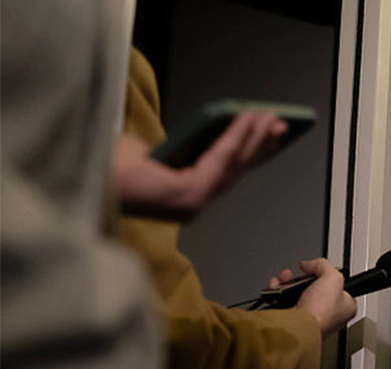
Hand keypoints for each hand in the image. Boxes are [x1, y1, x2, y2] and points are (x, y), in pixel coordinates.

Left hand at [113, 111, 286, 220]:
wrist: (84, 181)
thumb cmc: (108, 168)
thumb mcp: (148, 150)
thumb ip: (177, 147)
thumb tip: (202, 131)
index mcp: (183, 197)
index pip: (225, 172)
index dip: (250, 153)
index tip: (268, 137)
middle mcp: (193, 204)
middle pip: (237, 169)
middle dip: (261, 144)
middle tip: (280, 124)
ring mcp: (193, 202)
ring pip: (233, 163)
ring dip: (254, 136)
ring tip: (270, 116)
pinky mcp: (190, 195)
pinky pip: (219, 159)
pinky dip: (236, 136)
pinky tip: (246, 119)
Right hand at [271, 259, 355, 335]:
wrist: (298, 327)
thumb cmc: (320, 312)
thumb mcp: (332, 277)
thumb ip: (324, 265)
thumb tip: (311, 264)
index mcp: (345, 308)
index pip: (340, 287)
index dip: (329, 276)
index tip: (320, 270)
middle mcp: (329, 315)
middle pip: (316, 289)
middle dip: (305, 278)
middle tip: (302, 273)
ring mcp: (310, 317)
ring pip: (299, 294)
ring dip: (290, 283)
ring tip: (286, 278)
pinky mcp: (293, 319)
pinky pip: (285, 301)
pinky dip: (278, 292)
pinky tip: (277, 287)